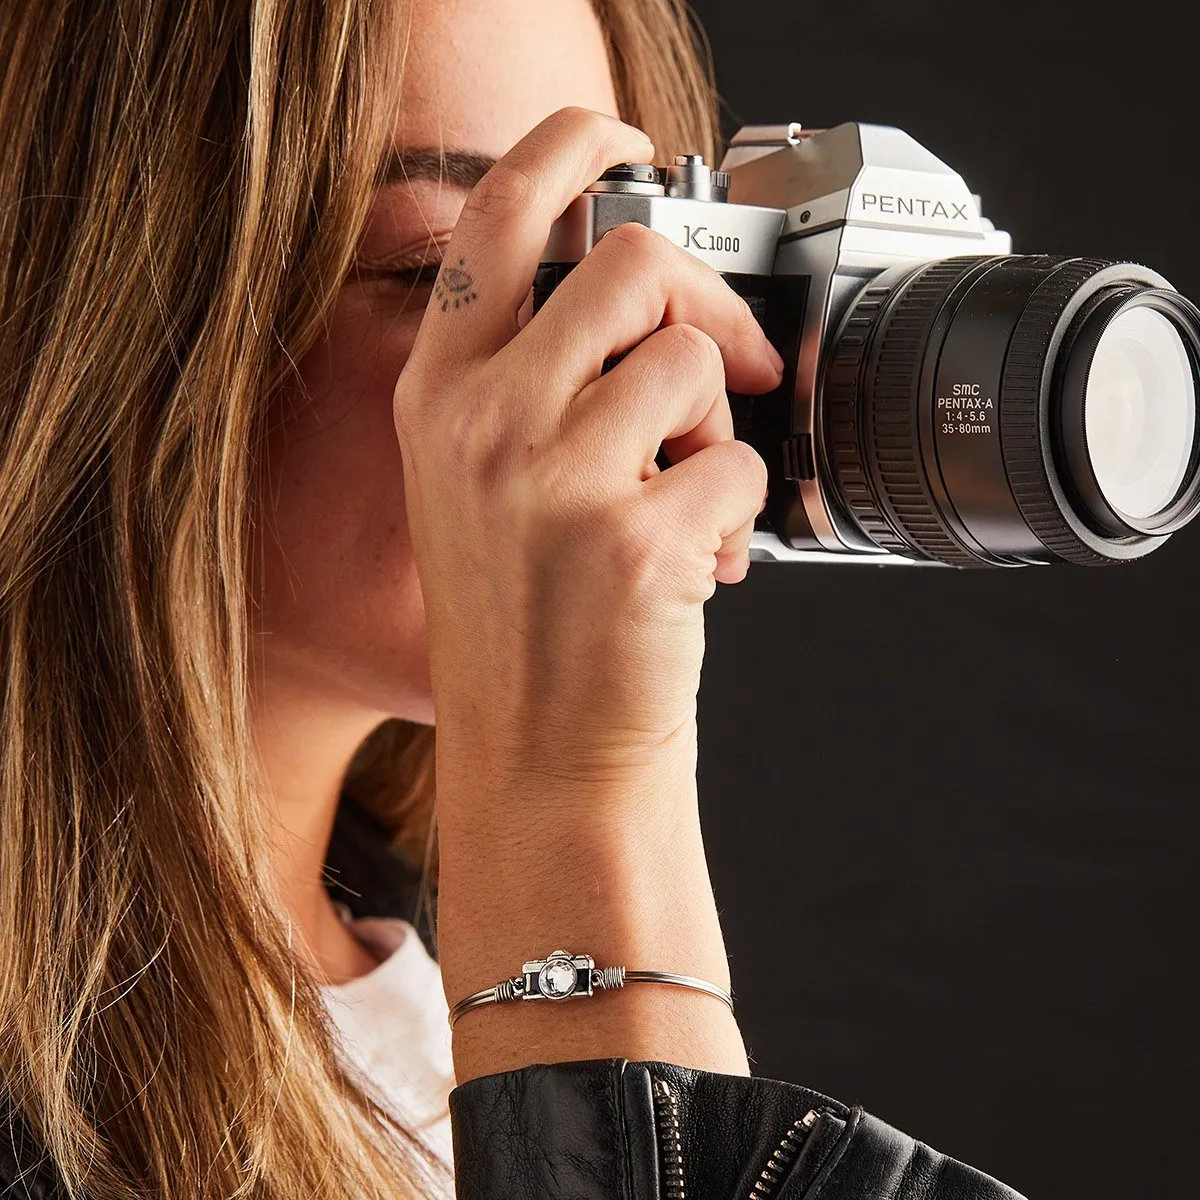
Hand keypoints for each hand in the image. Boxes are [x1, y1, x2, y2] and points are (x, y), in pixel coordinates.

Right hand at [392, 106, 782, 793]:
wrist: (542, 754)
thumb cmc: (524, 619)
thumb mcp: (482, 480)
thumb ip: (531, 376)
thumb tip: (643, 296)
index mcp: (441, 393)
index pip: (500, 215)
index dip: (573, 146)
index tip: (624, 140)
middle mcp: (482, 422)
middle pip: (631, 262)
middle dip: (703, 300)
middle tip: (723, 365)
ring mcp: (551, 480)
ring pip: (696, 359)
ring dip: (719, 424)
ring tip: (689, 495)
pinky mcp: (631, 540)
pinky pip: (739, 465)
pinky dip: (741, 510)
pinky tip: (700, 562)